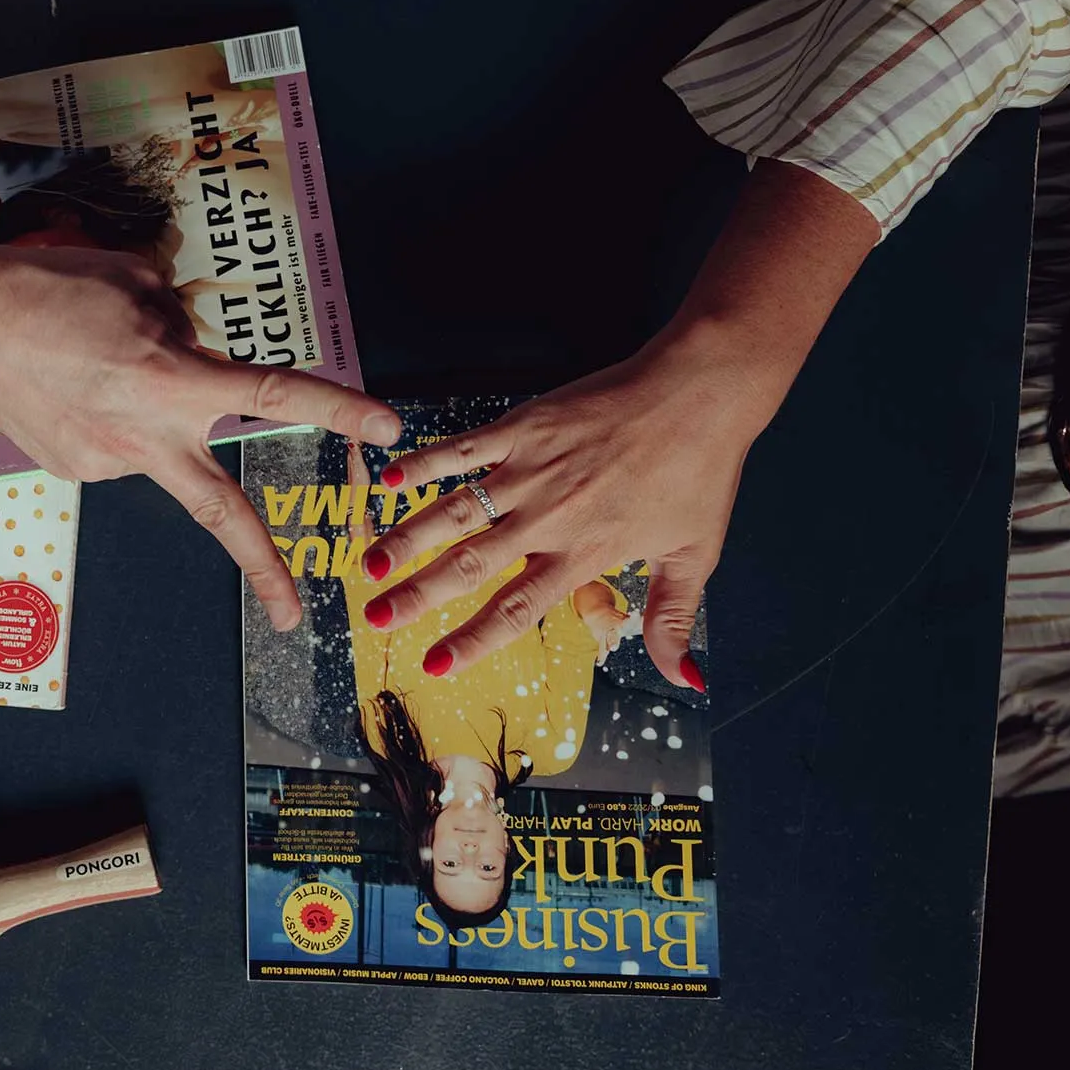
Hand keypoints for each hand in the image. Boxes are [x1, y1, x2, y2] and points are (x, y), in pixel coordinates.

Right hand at [0, 242, 401, 630]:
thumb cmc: (49, 286)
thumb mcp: (140, 286)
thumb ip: (185, 330)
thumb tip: (198, 354)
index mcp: (171, 383)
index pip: (274, 398)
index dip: (338, 410)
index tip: (388, 428)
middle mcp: (143, 438)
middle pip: (221, 513)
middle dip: (262, 569)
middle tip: (291, 614)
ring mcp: (104, 462)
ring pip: (159, 446)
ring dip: (151, 412)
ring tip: (94, 358)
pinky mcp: (72, 469)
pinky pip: (116, 445)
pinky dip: (111, 415)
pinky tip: (73, 385)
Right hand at [359, 336, 761, 687]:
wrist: (700, 391)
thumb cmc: (699, 470)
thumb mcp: (695, 554)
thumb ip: (672, 620)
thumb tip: (684, 679)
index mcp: (585, 553)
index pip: (517, 609)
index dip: (473, 640)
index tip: (436, 666)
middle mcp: (548, 517)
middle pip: (468, 566)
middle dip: (417, 596)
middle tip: (377, 617)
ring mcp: (530, 470)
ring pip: (453, 513)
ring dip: (406, 540)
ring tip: (369, 565)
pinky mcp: (523, 427)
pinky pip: (462, 449)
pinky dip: (424, 464)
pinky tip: (390, 480)